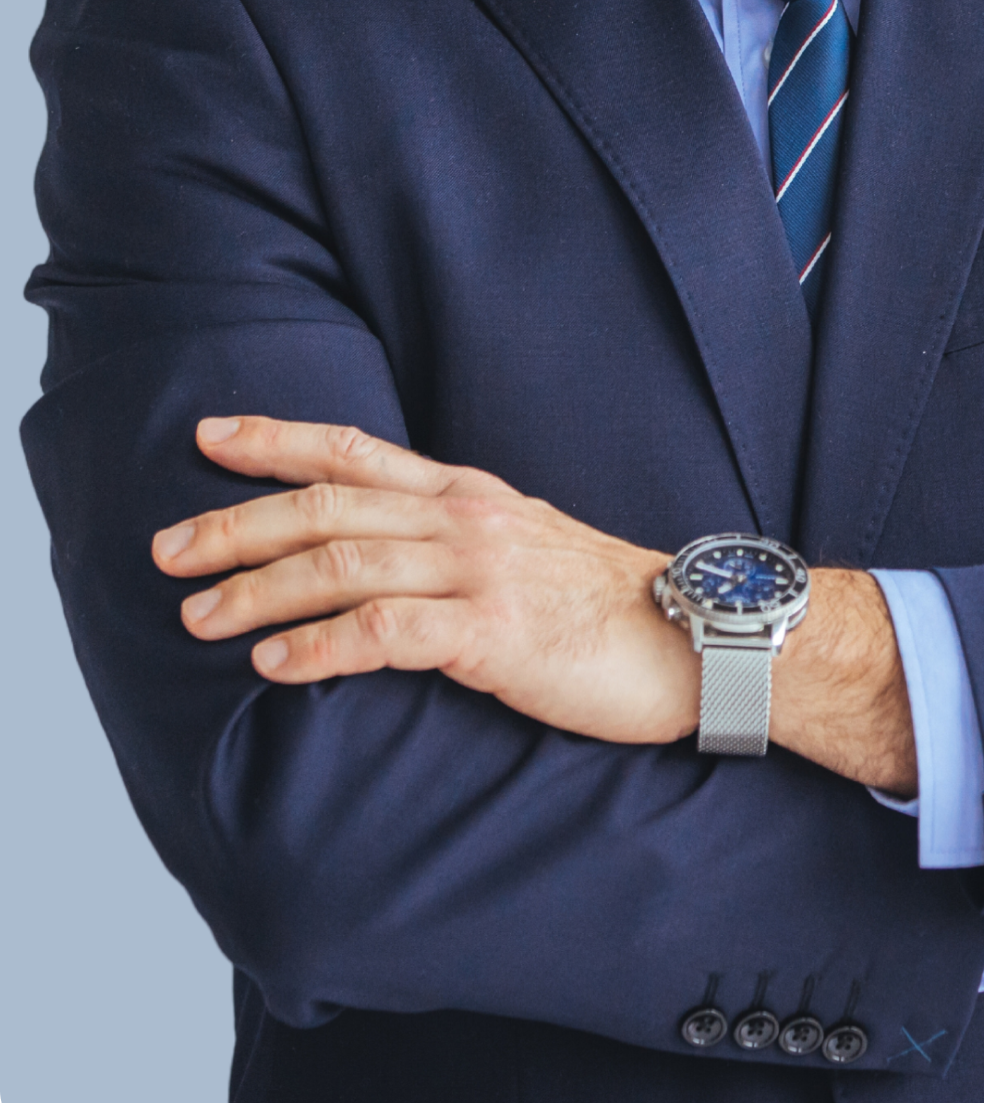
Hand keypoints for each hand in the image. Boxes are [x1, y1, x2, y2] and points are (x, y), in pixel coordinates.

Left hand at [152, 417, 700, 742]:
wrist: (698, 636)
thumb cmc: (609, 606)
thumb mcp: (526, 548)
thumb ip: (456, 545)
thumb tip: (385, 561)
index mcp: (468, 495)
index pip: (355, 451)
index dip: (277, 438)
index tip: (209, 435)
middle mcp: (464, 519)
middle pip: (327, 507)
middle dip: (237, 522)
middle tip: (167, 549)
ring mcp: (478, 572)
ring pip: (342, 565)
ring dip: (259, 590)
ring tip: (198, 618)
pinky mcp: (491, 633)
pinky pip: (382, 633)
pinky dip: (317, 648)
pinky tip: (274, 666)